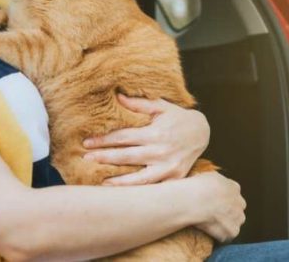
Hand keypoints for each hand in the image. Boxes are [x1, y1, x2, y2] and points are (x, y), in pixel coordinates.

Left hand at [82, 94, 210, 184]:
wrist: (202, 133)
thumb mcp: (161, 106)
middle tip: (85, 158)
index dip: (104, 140)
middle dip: (104, 157)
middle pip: (126, 157)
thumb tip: (117, 97)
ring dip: (117, 180)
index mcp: (155, 133)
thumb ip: (139, 104)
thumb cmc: (178, 117)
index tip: (87, 142)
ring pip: (138, 178)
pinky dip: (136, 190)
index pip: (123, 137)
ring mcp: (168, 168)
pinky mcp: (174, 178)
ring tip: (99, 181)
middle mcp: (160, 151)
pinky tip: (122, 192)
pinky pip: (152, 187)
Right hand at [191, 171, 245, 242]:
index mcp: (234, 187)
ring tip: (211, 224)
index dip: (224, 199)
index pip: (233, 194)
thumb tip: (212, 185)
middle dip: (229, 211)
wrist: (196, 200)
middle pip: (237, 209)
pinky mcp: (232, 231)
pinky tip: (210, 231)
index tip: (214, 202)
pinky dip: (221, 234)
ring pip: (235, 222)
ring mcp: (238, 217)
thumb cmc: (198, 187)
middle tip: (213, 213)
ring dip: (227, 223)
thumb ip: (216, 182)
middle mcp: (239, 202)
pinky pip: (228, 234)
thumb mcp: (208, 176)